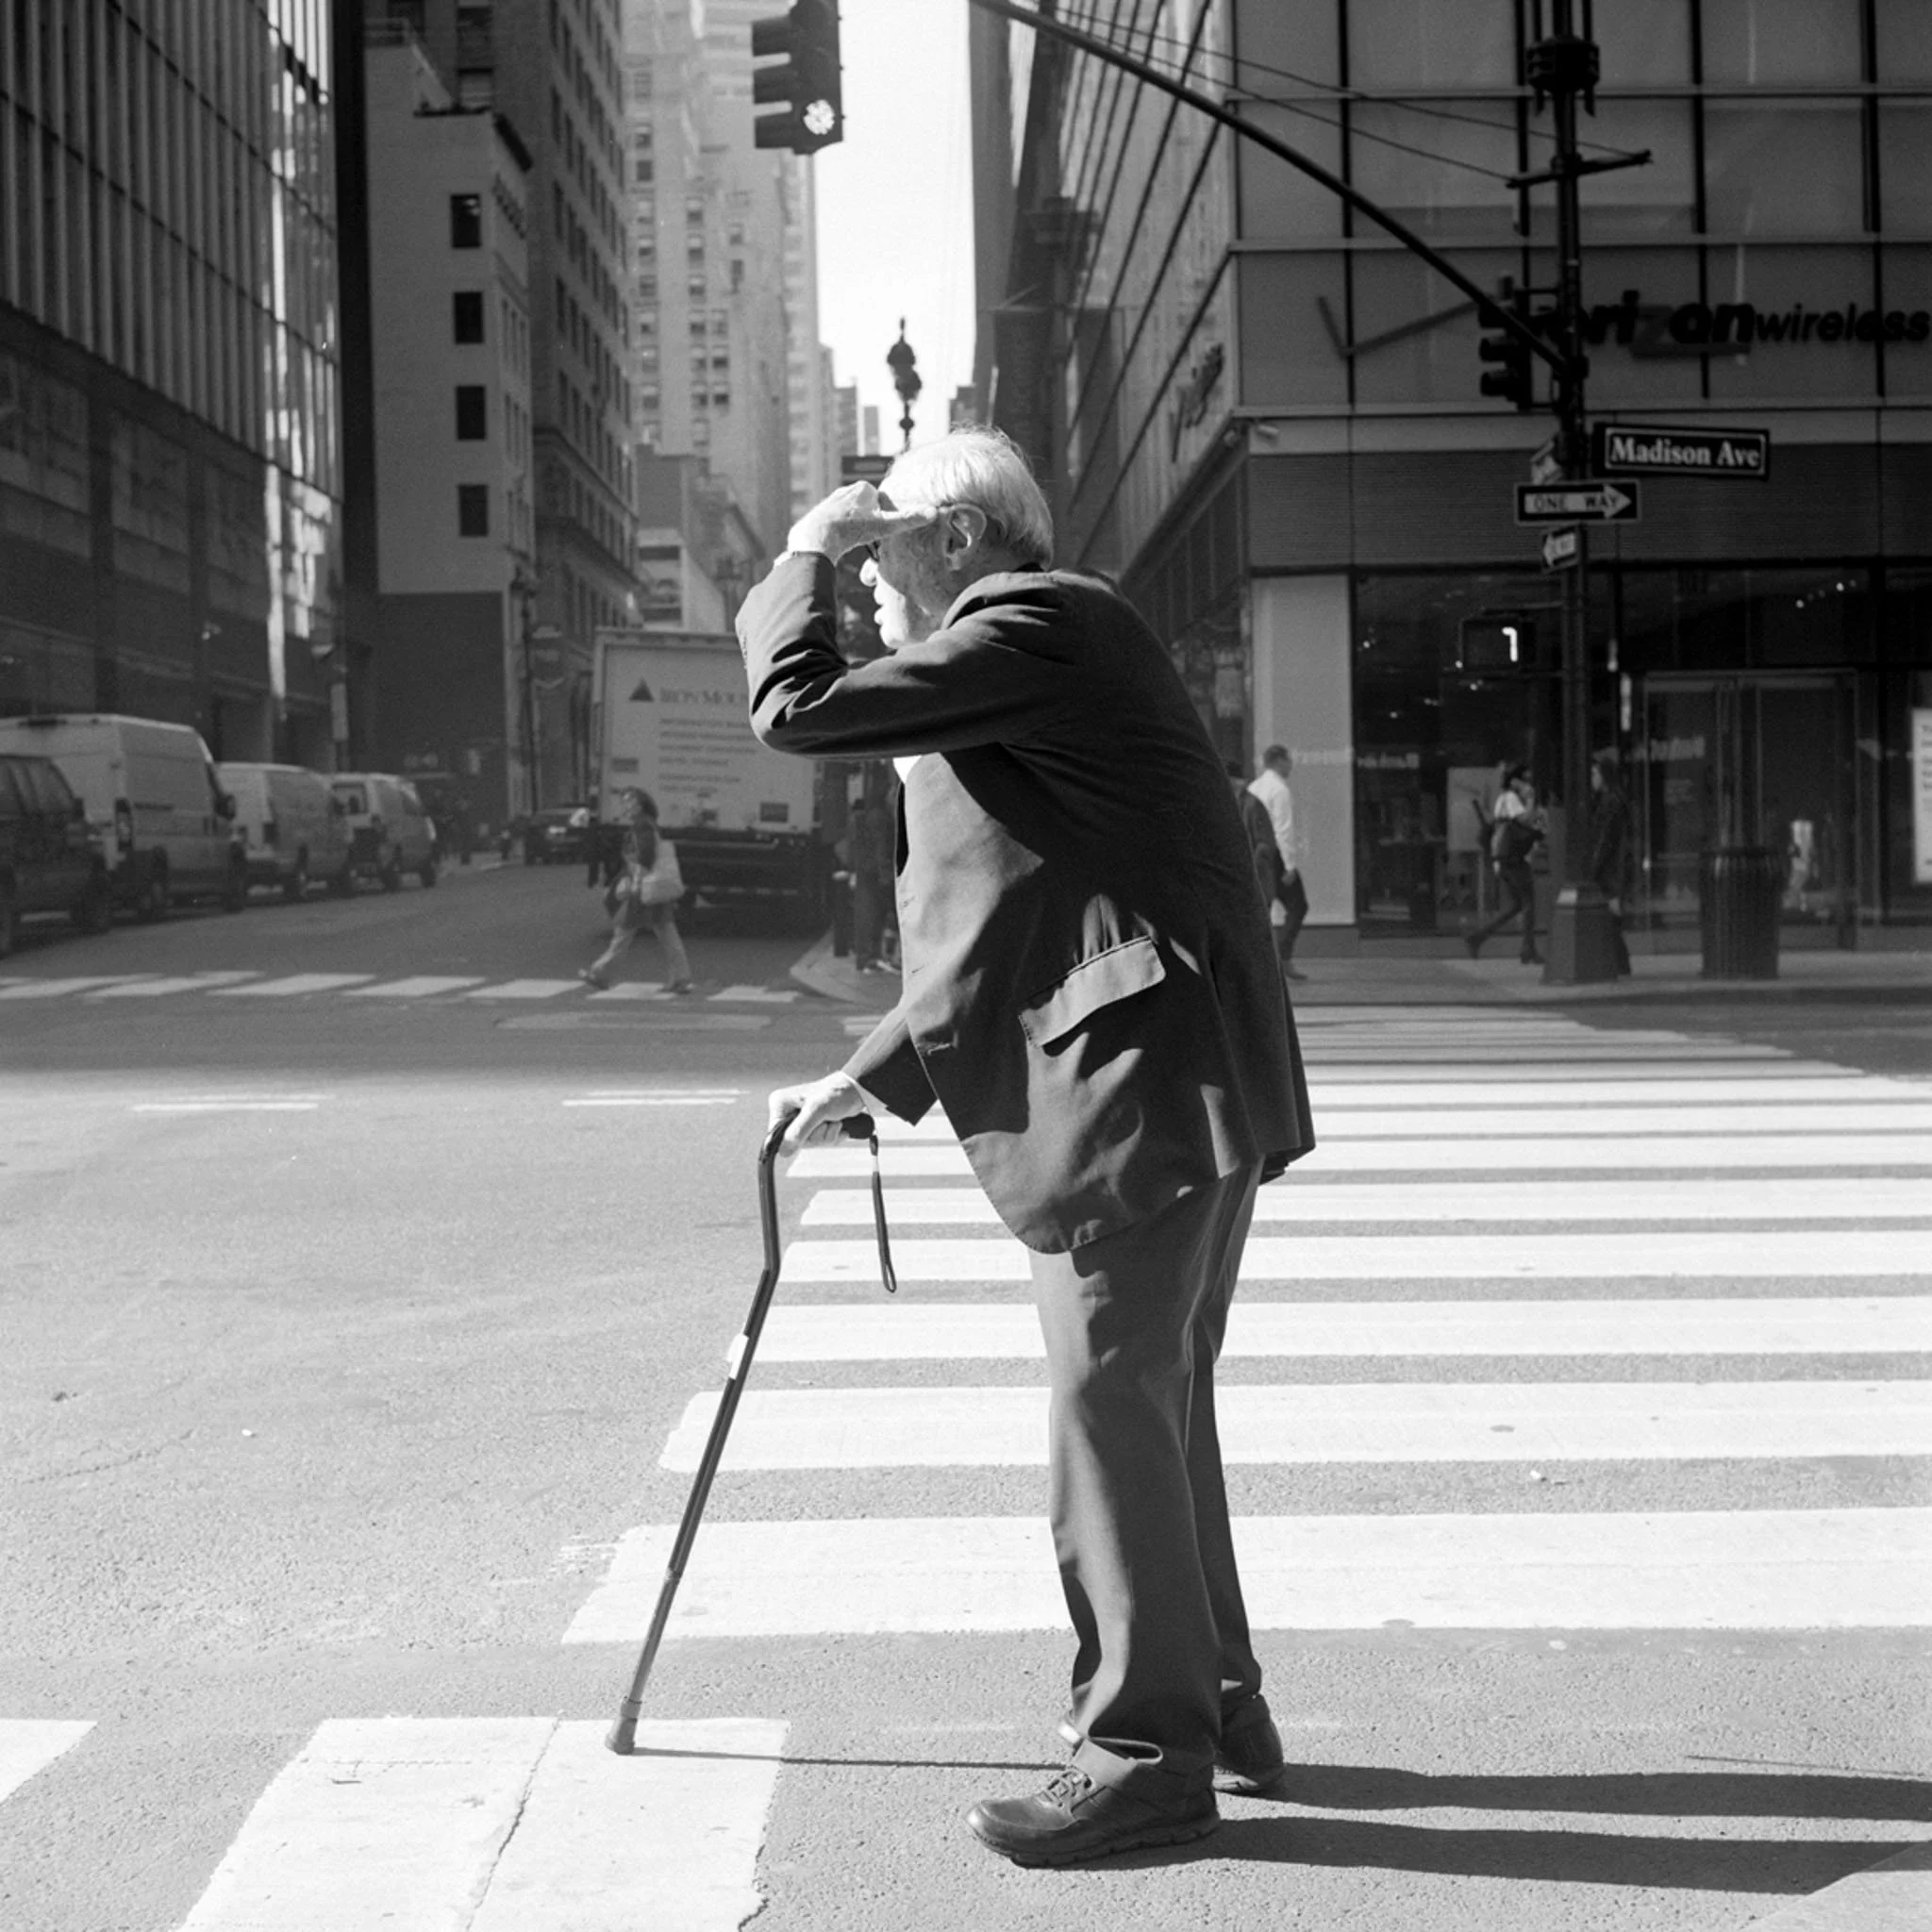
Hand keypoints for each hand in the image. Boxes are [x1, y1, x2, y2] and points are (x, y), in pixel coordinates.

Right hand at [768, 1071, 870, 1152]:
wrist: (856, 1091)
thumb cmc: (836, 1094)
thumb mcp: (817, 1111)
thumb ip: (799, 1130)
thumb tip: (783, 1151)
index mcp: (780, 1104)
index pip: (777, 1135)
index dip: (796, 1138)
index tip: (813, 1127)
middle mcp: (787, 1113)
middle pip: (796, 1142)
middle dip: (818, 1136)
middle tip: (828, 1121)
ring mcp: (800, 1120)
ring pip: (810, 1143)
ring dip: (827, 1136)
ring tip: (835, 1121)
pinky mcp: (813, 1126)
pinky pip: (819, 1143)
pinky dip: (832, 1137)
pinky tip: (838, 1125)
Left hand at [785, 482, 934, 562]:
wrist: (816, 537)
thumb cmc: (851, 530)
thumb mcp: (884, 526)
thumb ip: (908, 520)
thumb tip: (934, 512)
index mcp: (862, 489)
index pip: (881, 504)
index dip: (883, 520)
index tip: (878, 533)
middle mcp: (846, 491)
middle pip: (867, 512)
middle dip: (869, 525)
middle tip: (866, 540)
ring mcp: (831, 501)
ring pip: (853, 519)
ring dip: (856, 531)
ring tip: (853, 543)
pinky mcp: (820, 514)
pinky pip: (838, 526)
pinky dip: (842, 534)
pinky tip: (840, 543)